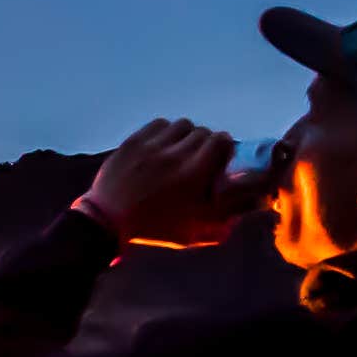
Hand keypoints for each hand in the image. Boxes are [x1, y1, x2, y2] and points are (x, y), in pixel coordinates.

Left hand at [77, 118, 240, 248]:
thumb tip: (248, 208)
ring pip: (182, 125)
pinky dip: (165, 132)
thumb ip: (223, 221)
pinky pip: (159, 124)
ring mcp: (152, 146)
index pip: (222, 141)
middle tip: (198, 157)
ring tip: (179, 150)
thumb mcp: (192, 232)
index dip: (224, 146)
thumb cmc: (153, 231)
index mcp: (193, 176)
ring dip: (185, 136)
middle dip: (205, 143)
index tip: (220, 156)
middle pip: (203, 132)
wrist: (107, 223)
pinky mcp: (134, 141)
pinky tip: (162, 145)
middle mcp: (175, 156)